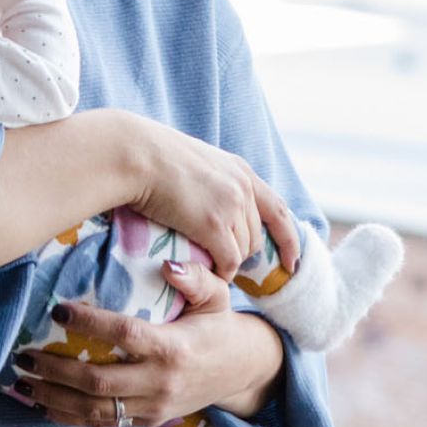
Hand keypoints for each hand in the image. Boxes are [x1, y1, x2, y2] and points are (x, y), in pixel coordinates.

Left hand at [13, 261, 283, 426]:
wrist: (242, 372)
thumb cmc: (221, 325)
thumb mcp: (217, 296)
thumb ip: (195, 278)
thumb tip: (167, 265)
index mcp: (173, 347)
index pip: (124, 335)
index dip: (90, 323)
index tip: (58, 309)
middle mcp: (160, 382)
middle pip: (100, 381)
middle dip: (57, 370)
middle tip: (24, 354)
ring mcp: (153, 406)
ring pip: (95, 410)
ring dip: (54, 398)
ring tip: (22, 381)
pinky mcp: (148, 420)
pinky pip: (103, 424)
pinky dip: (69, 418)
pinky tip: (42, 405)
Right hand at [123, 114, 300, 280]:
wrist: (135, 154)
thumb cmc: (151, 155)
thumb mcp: (194, 161)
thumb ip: (210, 179)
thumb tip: (206, 198)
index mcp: (240, 169)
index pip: (277, 209)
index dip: (288, 238)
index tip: (292, 260)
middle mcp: (242, 187)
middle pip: (256, 236)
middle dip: (244, 253)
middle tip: (224, 262)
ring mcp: (230, 206)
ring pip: (242, 251)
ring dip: (228, 262)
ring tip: (207, 264)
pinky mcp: (213, 225)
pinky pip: (228, 262)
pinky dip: (221, 271)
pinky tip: (209, 272)